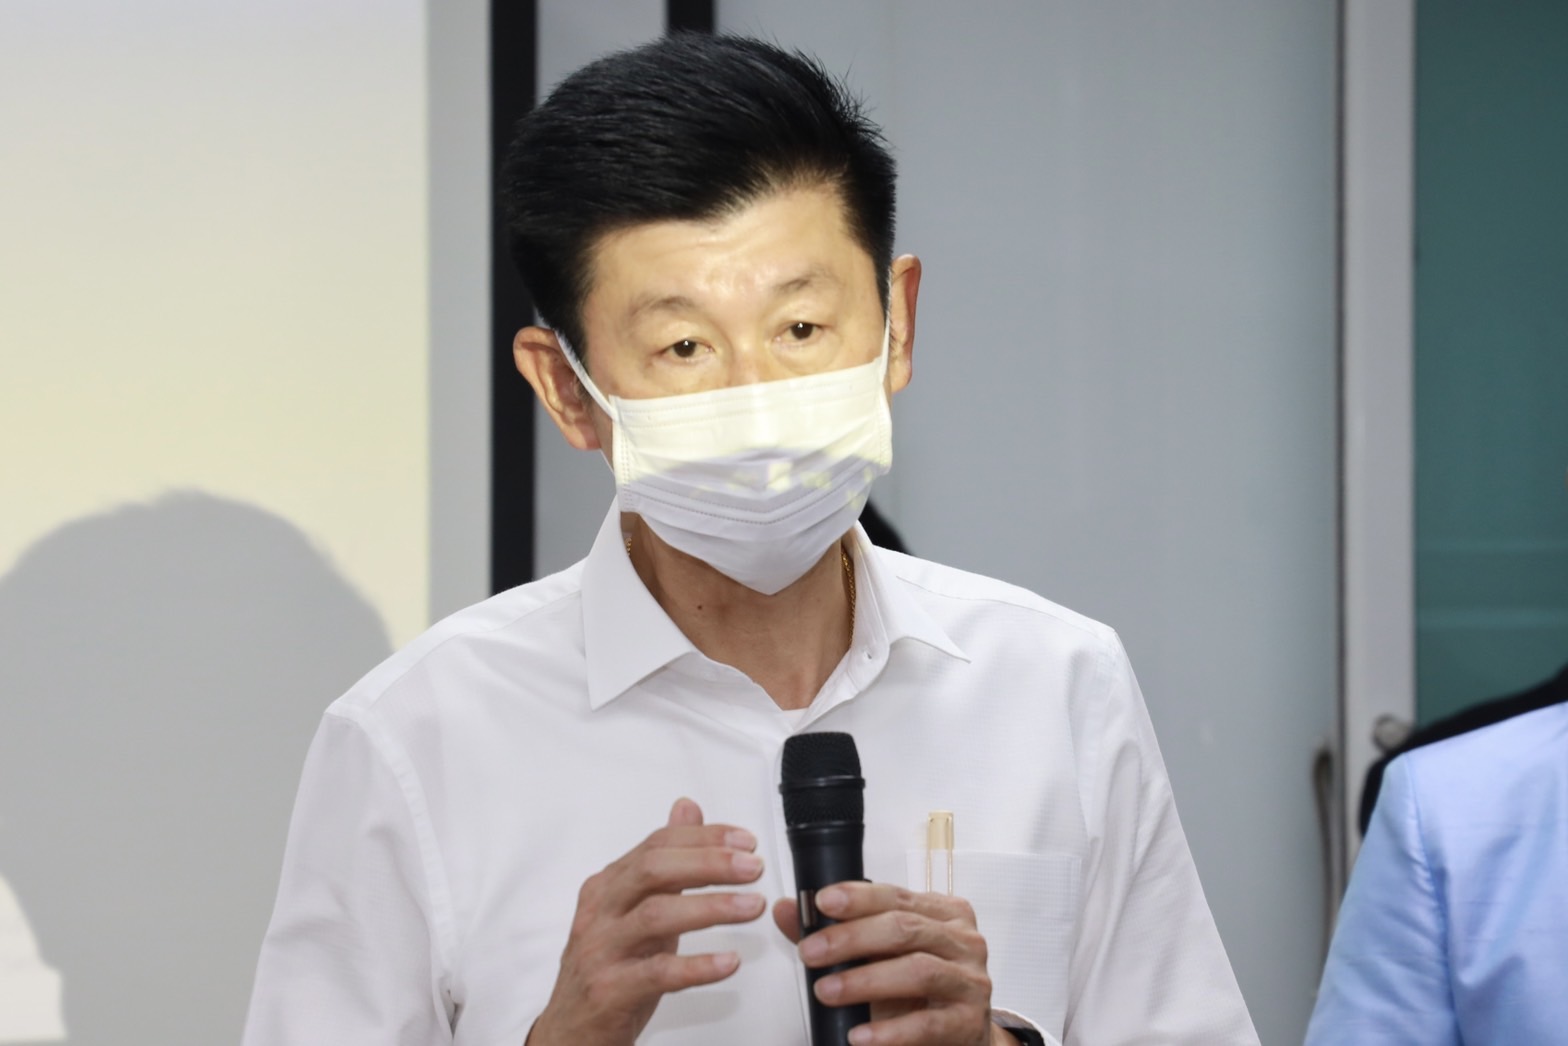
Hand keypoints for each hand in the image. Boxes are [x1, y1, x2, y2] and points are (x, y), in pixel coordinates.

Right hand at [526, 798, 765, 1045]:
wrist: (569, 1032)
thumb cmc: (608, 967)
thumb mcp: (634, 907)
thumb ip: (663, 859)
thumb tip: (687, 808)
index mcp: (608, 886)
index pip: (657, 845)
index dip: (704, 838)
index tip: (745, 842)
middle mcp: (600, 911)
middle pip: (653, 871)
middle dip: (709, 864)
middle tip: (753, 867)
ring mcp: (601, 950)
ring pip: (656, 916)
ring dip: (711, 908)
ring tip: (752, 906)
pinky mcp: (610, 991)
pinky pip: (657, 973)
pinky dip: (697, 966)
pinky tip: (729, 962)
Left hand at [773, 882, 1011, 1045]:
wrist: (963, 1035)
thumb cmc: (922, 989)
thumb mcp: (883, 955)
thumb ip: (838, 932)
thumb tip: (788, 910)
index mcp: (943, 913)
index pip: (896, 896)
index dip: (858, 897)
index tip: (822, 902)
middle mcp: (962, 941)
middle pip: (904, 929)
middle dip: (851, 938)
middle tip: (811, 952)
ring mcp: (970, 981)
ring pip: (917, 971)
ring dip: (865, 981)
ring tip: (826, 992)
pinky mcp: (968, 1022)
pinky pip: (927, 1024)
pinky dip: (889, 1031)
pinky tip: (859, 1034)